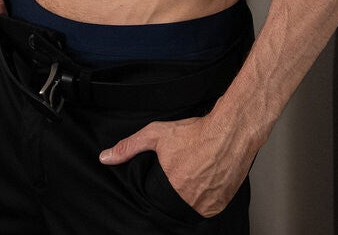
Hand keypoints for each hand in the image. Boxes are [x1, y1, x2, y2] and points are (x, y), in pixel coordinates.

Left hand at [99, 113, 252, 218]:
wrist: (230, 131)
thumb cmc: (196, 132)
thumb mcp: (156, 134)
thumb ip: (129, 147)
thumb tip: (106, 157)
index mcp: (172, 187)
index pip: (159, 200)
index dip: (162, 187)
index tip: (168, 176)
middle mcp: (190, 200)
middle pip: (176, 203)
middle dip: (177, 189)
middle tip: (184, 171)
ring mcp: (208, 204)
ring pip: (193, 206)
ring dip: (192, 194)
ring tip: (195, 173)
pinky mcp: (222, 203)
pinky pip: (209, 206)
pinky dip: (206, 196)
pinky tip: (206, 178)